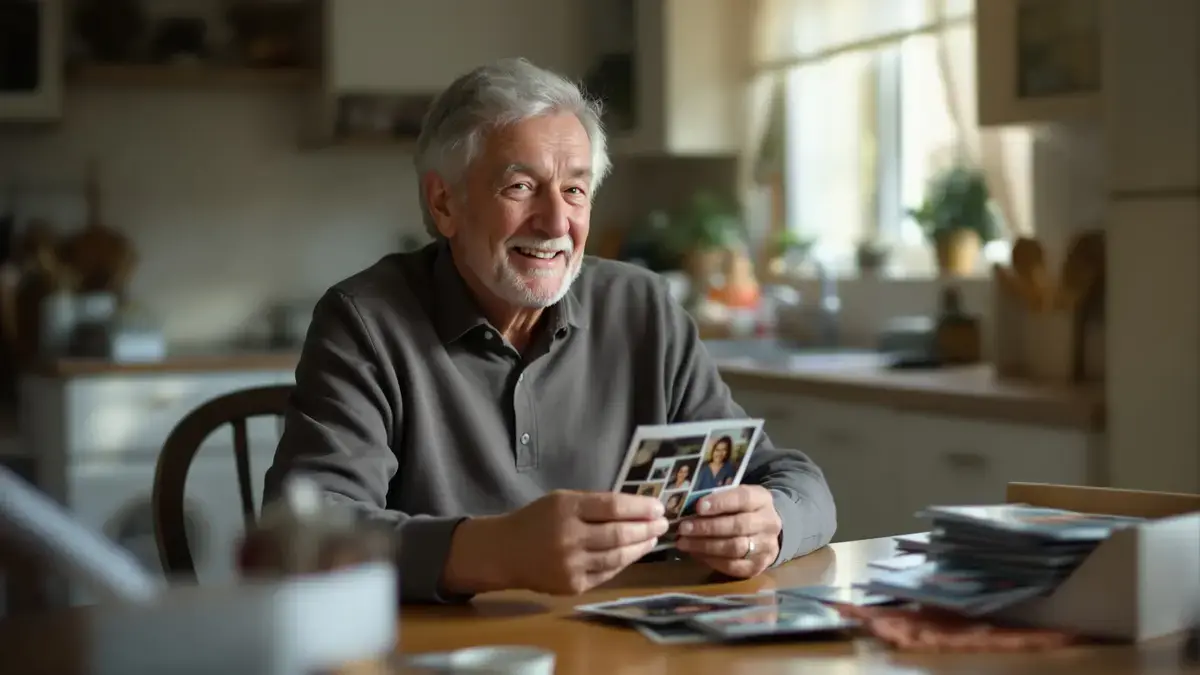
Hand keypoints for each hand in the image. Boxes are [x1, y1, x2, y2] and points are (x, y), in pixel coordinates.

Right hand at [447, 490, 667, 595]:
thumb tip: (637, 507)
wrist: (504, 552)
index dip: (641, 507)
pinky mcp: (573, 586)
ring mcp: (571, 565)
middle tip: (663, 524)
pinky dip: (623, 562)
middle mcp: (569, 537)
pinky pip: (607, 573)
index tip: (659, 506)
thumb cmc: (537, 520)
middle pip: (620, 533)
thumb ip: (595, 503)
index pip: (614, 506)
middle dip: (648, 528)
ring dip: (641, 547)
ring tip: (653, 539)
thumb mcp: (561, 500)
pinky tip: (633, 553)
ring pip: (618, 556)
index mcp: (566, 509)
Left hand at [674, 485, 781, 577]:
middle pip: (738, 526)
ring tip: (684, 543)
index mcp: (762, 499)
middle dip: (707, 527)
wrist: (765, 532)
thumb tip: (687, 506)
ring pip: (735, 548)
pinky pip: (733, 566)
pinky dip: (712, 560)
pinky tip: (696, 554)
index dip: (720, 503)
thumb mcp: (735, 496)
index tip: (698, 507)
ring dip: (705, 546)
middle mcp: (768, 523)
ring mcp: (766, 547)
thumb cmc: (741, 510)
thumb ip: (717, 498)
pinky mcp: (758, 566)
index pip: (743, 498)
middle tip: (684, 528)